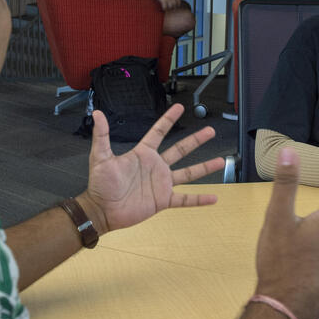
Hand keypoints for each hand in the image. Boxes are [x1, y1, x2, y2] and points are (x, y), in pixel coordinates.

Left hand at [78, 104, 224, 233]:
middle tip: (210, 130)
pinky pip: (185, 199)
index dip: (168, 119)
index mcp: (143, 154)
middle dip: (196, 140)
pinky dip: (199, 199)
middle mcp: (156, 167)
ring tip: (220, 161)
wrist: (102, 211)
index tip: (179, 108)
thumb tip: (97, 113)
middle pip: (180, 150)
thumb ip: (102, 135)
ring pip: (188, 173)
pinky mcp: (163, 200)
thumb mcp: (101, 157)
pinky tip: (213, 198)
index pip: (158, 132)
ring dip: (204, 167)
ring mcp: (161, 184)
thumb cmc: (100, 185)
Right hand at [152, 0, 181, 9]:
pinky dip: (164, 8)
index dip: (178, 4)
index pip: (178, 0)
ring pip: (170, 6)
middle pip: (174, 4)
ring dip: (169, 8)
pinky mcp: (163, 0)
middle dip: (173, 7)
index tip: (177, 6)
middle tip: (171, 8)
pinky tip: (163, 9)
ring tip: (167, 9)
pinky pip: (165, 6)